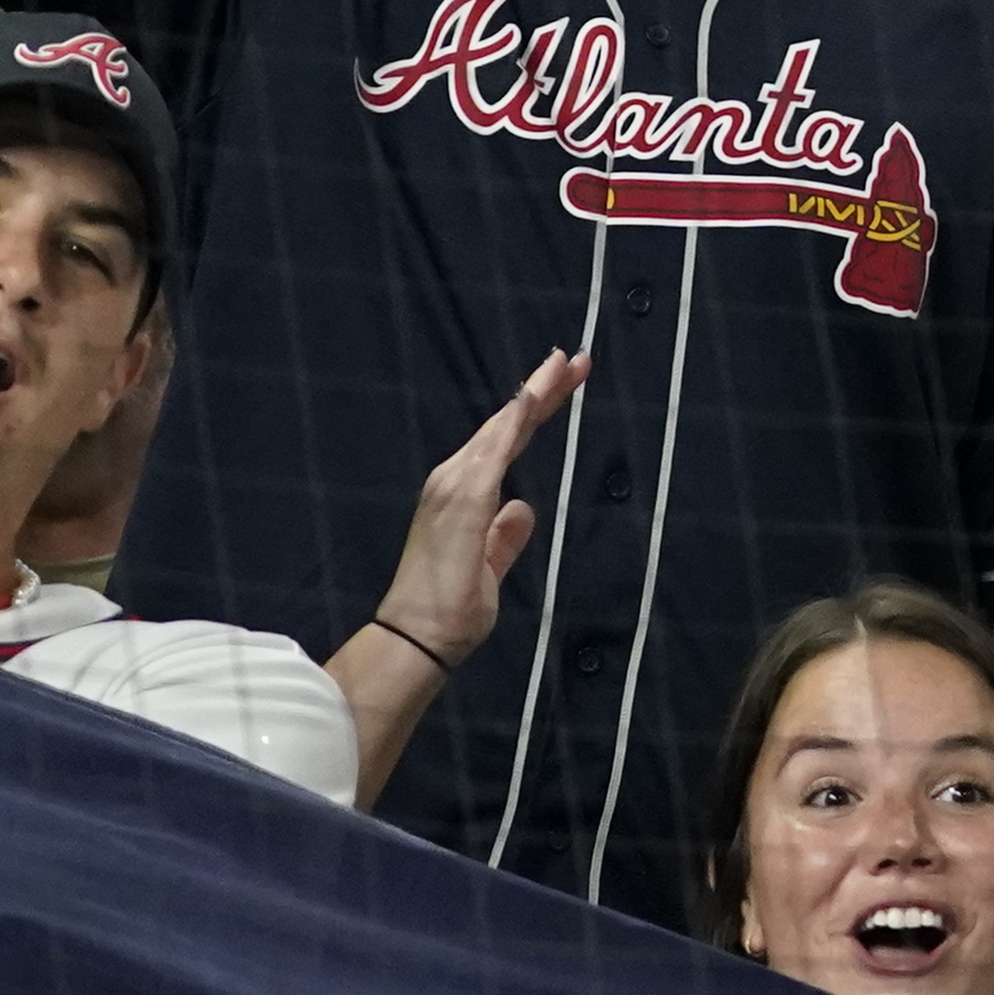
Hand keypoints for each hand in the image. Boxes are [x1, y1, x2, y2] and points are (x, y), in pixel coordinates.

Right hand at [376, 351, 581, 669]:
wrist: (418, 636)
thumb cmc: (450, 610)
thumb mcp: (488, 569)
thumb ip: (503, 539)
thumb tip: (521, 509)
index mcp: (462, 495)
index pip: (505, 444)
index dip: (534, 411)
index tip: (565, 381)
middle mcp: (454, 480)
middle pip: (505, 426)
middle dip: (541, 390)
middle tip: (575, 357)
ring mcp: (455, 485)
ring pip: (502, 428)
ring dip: (534, 395)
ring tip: (565, 364)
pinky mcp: (463, 497)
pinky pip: (495, 450)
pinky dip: (514, 421)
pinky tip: (533, 398)